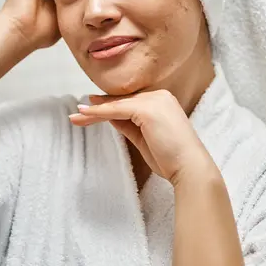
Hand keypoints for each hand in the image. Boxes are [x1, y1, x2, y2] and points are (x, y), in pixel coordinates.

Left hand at [70, 90, 217, 186]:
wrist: (190, 169)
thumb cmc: (171, 159)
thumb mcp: (144, 137)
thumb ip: (128, 124)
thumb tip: (109, 116)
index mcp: (162, 100)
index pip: (129, 102)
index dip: (108, 106)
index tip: (89, 111)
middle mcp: (159, 95)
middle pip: (121, 101)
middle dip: (97, 108)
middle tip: (77, 113)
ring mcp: (154, 100)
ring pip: (117, 105)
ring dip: (93, 111)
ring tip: (75, 116)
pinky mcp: (146, 109)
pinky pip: (116, 110)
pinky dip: (99, 113)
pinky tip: (84, 115)